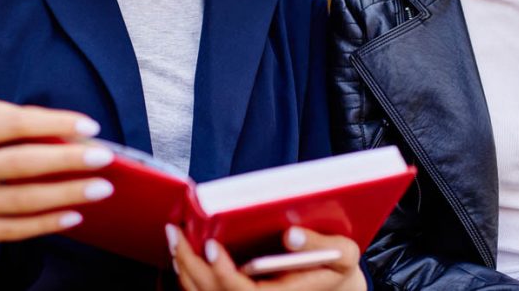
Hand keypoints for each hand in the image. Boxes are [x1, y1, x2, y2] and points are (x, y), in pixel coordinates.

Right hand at [0, 99, 116, 284]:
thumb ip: (15, 118)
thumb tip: (68, 129)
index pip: (14, 124)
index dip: (54, 123)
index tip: (91, 127)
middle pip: (21, 164)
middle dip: (67, 160)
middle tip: (104, 158)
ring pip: (21, 201)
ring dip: (66, 195)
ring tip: (101, 189)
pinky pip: (13, 229)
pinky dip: (47, 224)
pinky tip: (75, 216)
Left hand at [168, 225, 365, 290]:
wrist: (335, 285)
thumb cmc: (338, 266)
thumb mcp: (344, 254)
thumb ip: (321, 246)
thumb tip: (291, 235)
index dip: (221, 271)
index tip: (211, 245)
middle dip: (188, 263)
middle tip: (175, 232)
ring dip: (182, 268)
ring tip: (174, 237)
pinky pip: (203, 290)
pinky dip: (188, 273)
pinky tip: (182, 251)